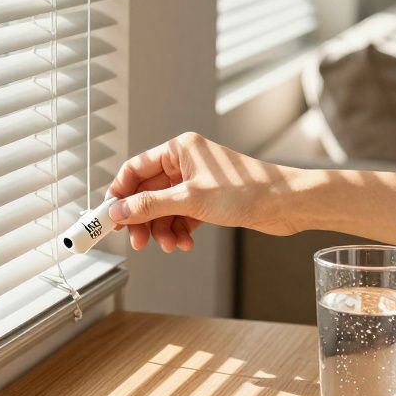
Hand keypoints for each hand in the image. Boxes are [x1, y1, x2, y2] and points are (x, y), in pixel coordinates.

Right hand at [108, 132, 305, 251]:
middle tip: (137, 242)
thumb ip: (150, 206)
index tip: (109, 216)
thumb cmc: (246, 190)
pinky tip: (185, 243)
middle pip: (147, 192)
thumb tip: (119, 211)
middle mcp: (186, 163)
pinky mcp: (208, 200)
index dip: (119, 193)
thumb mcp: (190, 200)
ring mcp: (197, 182)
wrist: (286, 204)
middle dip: (142, 219)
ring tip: (170, 246)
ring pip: (164, 208)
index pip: (135, 169)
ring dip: (163, 230)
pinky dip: (179, 231)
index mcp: (179, 149)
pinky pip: (181, 216)